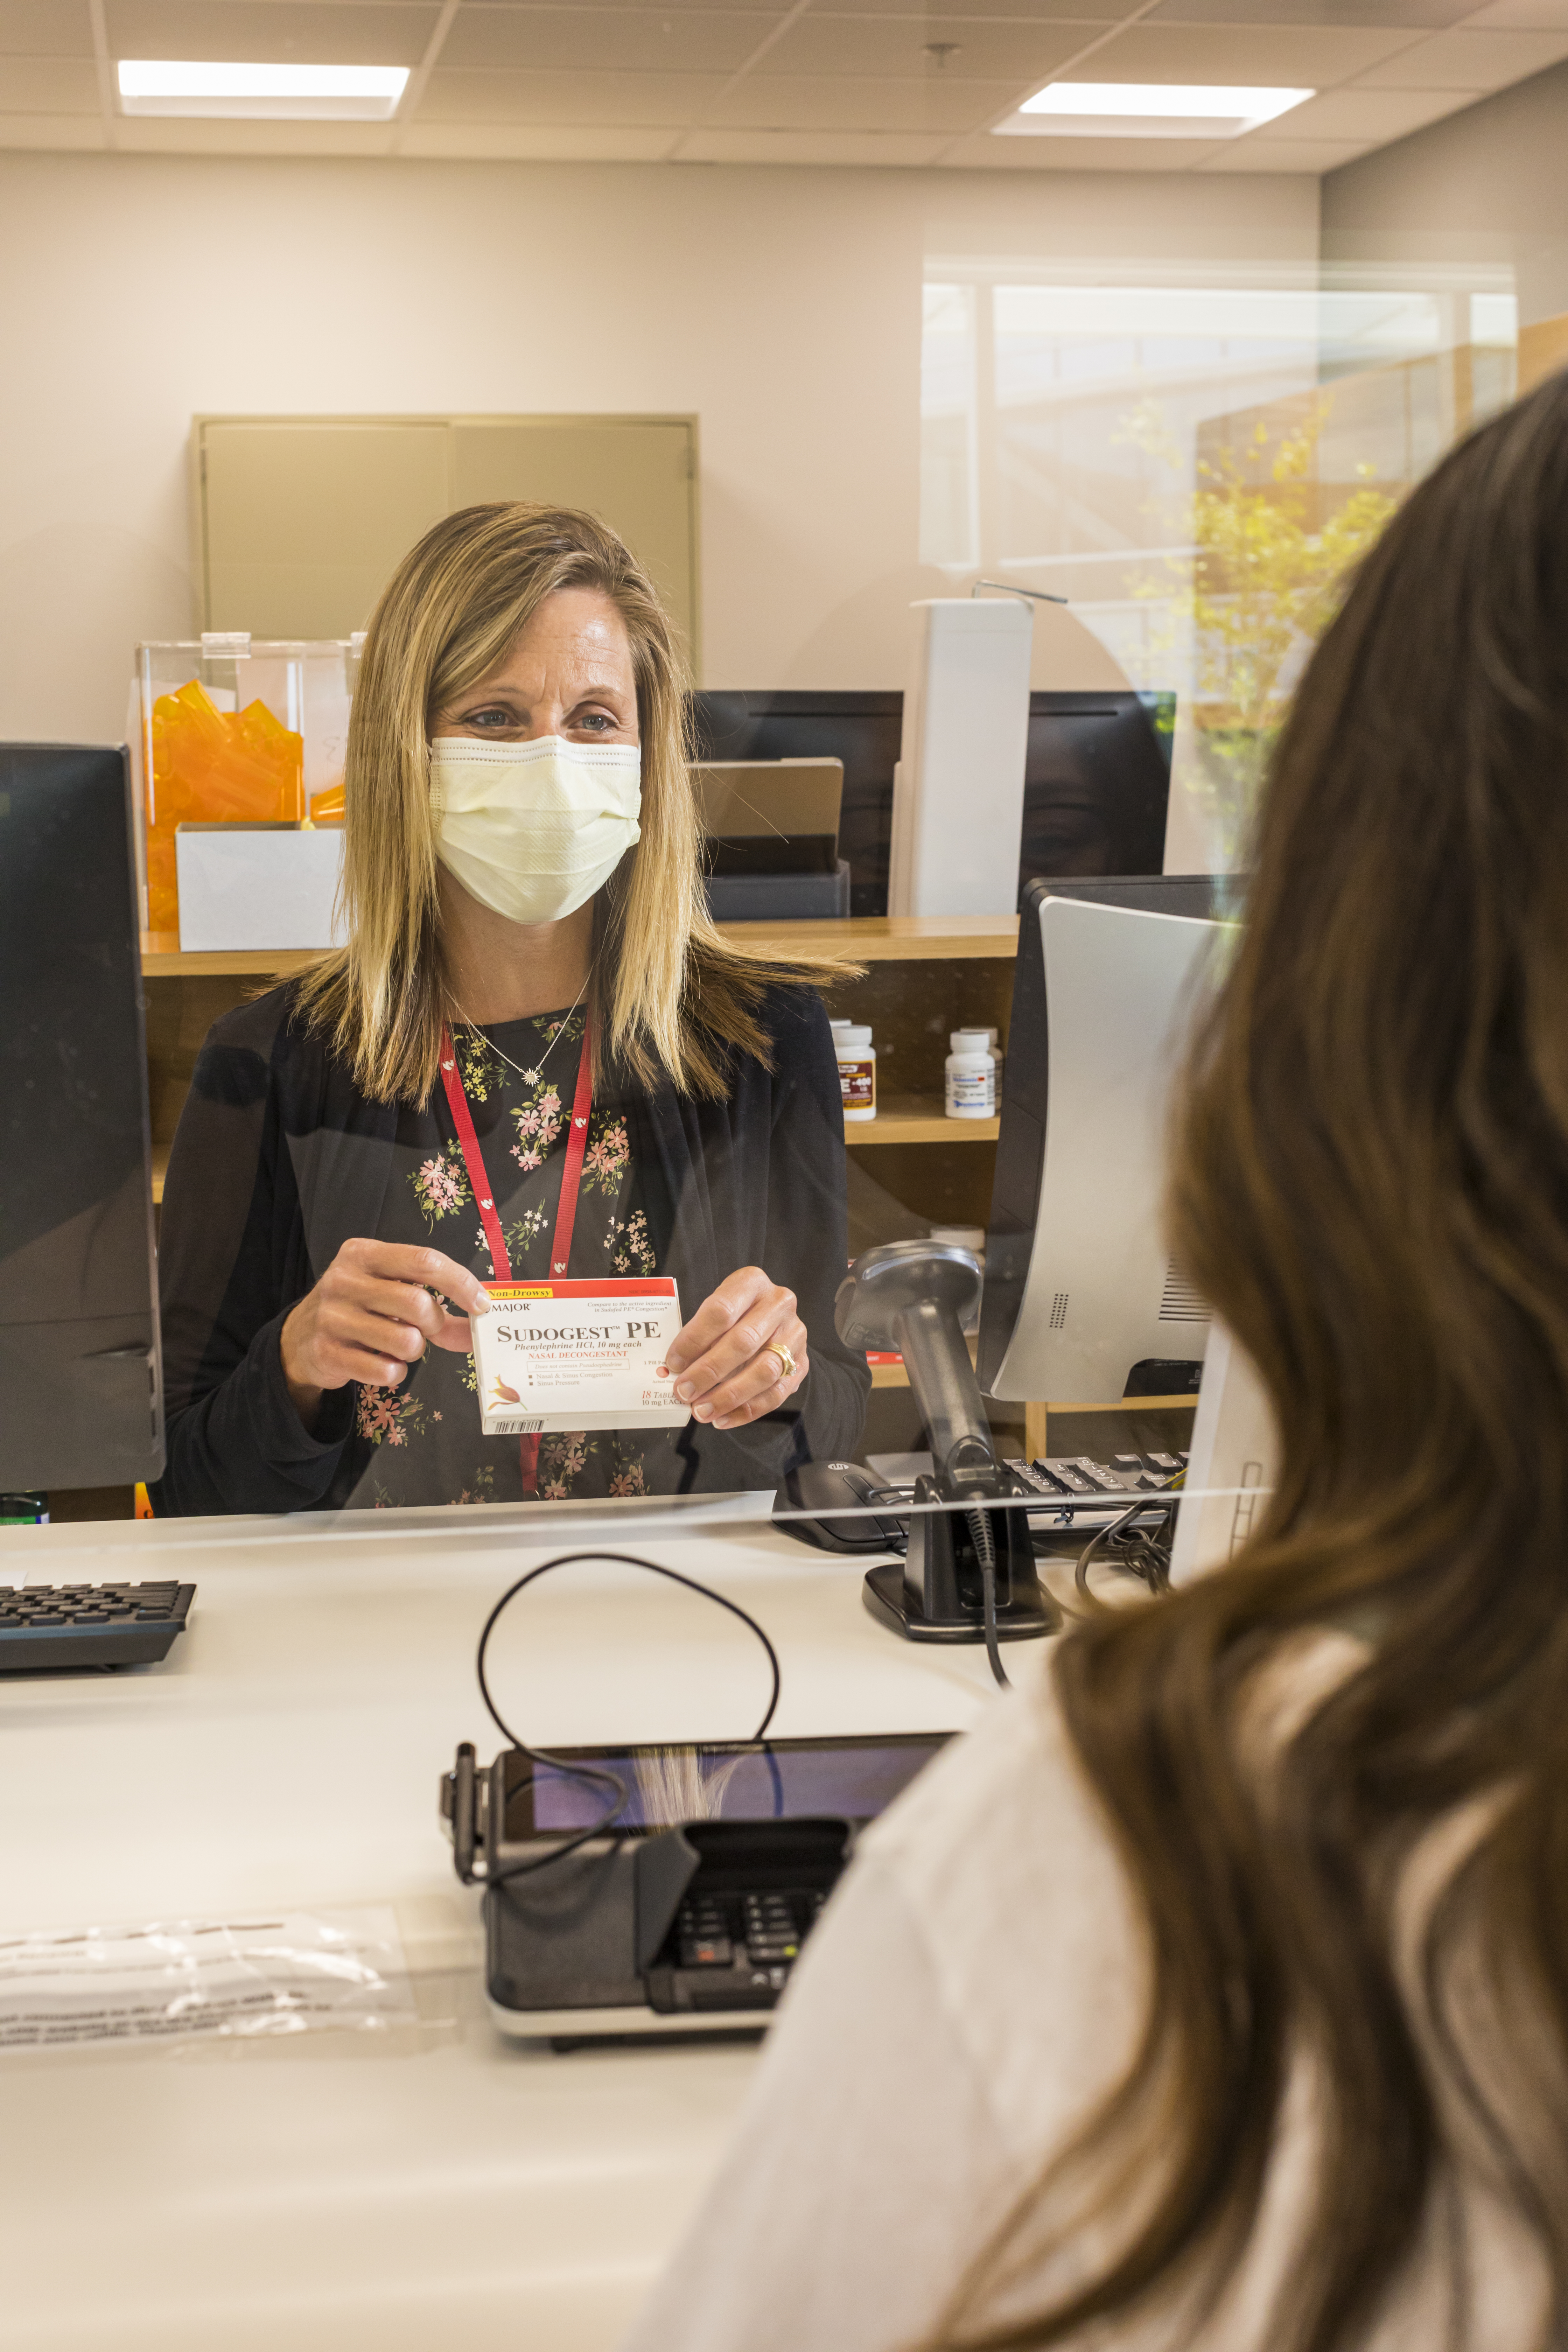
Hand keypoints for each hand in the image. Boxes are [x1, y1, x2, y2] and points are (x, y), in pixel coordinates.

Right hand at [280, 1239, 490, 1428]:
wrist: (299, 1339)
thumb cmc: (358, 1308)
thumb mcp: (389, 1292)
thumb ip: (436, 1305)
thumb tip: (477, 1328)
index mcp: (363, 1254)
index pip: (424, 1260)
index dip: (460, 1283)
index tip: (481, 1304)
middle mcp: (344, 1280)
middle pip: (418, 1304)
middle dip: (434, 1324)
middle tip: (426, 1329)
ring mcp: (332, 1317)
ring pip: (406, 1341)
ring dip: (414, 1351)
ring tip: (397, 1344)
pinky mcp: (328, 1353)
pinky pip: (386, 1371)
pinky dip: (395, 1372)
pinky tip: (380, 1362)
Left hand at [660, 1267, 807, 1431]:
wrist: (769, 1316)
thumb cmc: (731, 1314)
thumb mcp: (714, 1310)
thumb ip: (697, 1335)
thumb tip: (672, 1371)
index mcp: (751, 1282)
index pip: (721, 1311)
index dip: (694, 1340)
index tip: (672, 1363)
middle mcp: (779, 1304)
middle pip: (743, 1342)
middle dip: (709, 1372)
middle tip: (683, 1392)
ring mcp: (794, 1334)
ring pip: (764, 1371)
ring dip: (728, 1396)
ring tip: (701, 1411)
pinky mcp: (801, 1363)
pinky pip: (776, 1393)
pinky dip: (747, 1410)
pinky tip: (723, 1419)